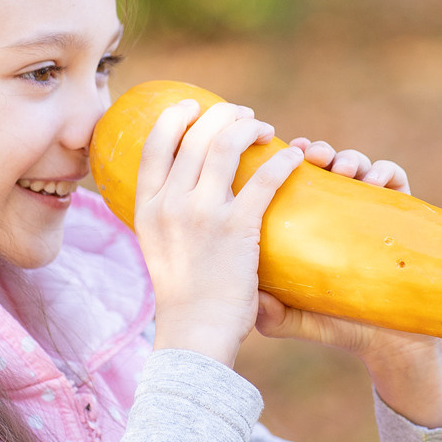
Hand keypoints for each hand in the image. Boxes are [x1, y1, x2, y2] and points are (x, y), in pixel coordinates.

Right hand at [135, 99, 304, 367]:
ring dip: (250, 127)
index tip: (196, 107)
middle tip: (245, 117)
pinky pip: (264, 178)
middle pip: (195, 134)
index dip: (176, 116)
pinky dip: (283, 161)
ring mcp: (202, 214)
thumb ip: (166, 215)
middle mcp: (170, 204)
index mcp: (146, 207)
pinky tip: (294, 158)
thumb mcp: (157, 247)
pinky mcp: (238, 229)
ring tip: (267, 130)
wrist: (195, 334)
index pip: (154, 144)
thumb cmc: (183, 295)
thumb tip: (179, 190)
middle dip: (224, 114)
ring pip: (226, 144)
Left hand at [253, 140, 441, 428]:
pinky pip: (394, 178)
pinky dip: (384, 171)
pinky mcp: (401, 214)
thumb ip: (269, 312)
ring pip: (357, 163)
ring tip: (343, 169)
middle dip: (317, 150)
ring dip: (349, 156)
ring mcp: (368, 208)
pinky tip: (375, 182)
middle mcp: (335, 209)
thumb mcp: (293, 318)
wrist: (386, 340)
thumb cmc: (335, 324)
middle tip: (313, 155)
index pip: (289, 179)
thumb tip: (253, 297)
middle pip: (323, 162)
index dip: (280, 161)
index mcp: (306, 223)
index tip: (276, 156)